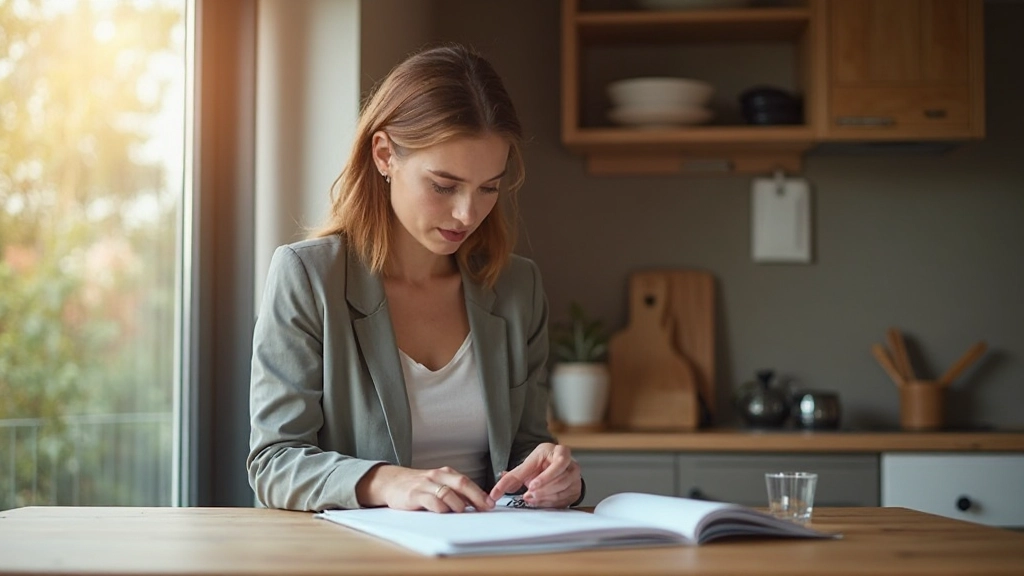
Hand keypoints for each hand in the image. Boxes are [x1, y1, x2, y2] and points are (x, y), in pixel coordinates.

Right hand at [356, 465, 494, 512]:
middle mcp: (437, 476)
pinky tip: (443, 513)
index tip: (491, 504)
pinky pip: (432, 501)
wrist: (392, 482)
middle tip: (485, 508)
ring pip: (448, 492)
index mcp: (445, 473)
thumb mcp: (438, 484)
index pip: (467, 481)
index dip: (480, 493)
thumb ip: (454, 492)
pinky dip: (441, 509)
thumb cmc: (419, 486)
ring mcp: (426, 484)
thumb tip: (476, 504)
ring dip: (458, 504)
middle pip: (462, 483)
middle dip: (476, 497)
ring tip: (461, 512)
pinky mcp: (414, 494)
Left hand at [488, 443, 581, 507]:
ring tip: (531, 498)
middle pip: (561, 479)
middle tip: (528, 495)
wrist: (554, 468)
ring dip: (544, 497)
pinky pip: (564, 500)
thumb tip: (495, 492)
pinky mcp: (575, 490)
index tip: (531, 486)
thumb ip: (512, 477)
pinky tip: (539, 501)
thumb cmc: (541, 464)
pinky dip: (549, 502)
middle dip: (543, 489)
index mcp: (560, 451)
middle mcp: (571, 463)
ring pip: (562, 490)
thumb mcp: (527, 466)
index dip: (545, 476)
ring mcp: (575, 478)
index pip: (558, 463)